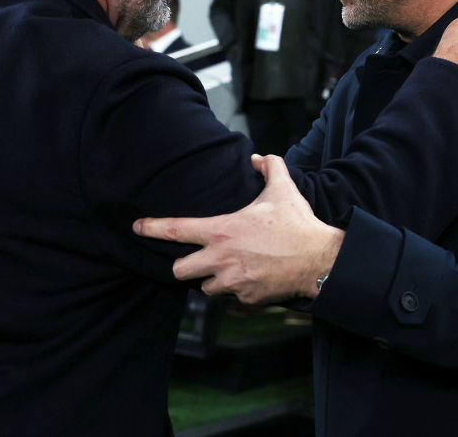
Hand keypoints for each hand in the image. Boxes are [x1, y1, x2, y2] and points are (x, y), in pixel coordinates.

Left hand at [133, 154, 344, 303]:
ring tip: (232, 269)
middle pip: (180, 270)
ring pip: (205, 287)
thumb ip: (269, 167)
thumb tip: (258, 158)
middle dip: (185, 266)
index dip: (151, 228)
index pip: (175, 230)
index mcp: (221, 231)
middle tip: (197, 259)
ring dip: (213, 280)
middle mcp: (220, 258)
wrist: (321, 260)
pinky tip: (254, 278)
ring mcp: (232, 282)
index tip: (137, 227)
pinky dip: (238, 291)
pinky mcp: (246, 299)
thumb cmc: (298, 224)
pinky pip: (231, 298)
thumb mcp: (283, 189)